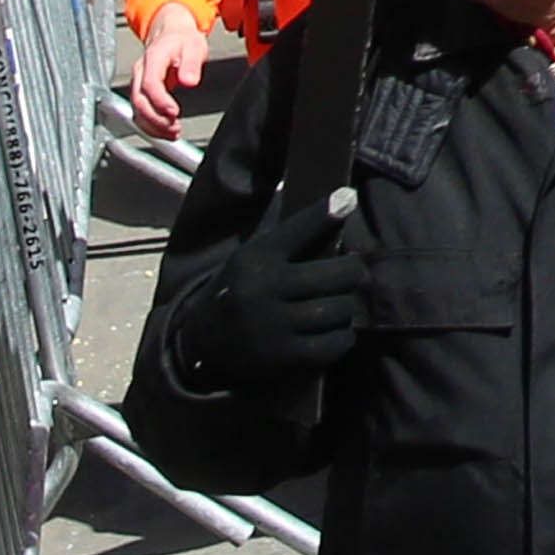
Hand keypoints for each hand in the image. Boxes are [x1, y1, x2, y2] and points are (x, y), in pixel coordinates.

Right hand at [129, 3, 212, 139]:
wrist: (171, 32)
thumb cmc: (182, 39)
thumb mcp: (194, 46)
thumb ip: (191, 64)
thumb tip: (189, 81)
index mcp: (153, 58)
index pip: (149, 84)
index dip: (160, 101)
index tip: (174, 113)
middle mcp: (140, 72)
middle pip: (139, 101)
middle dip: (155, 119)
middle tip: (174, 129)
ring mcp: (138, 82)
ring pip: (137, 109)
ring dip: (152, 125)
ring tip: (172, 133)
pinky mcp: (141, 90)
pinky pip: (140, 111)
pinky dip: (150, 124)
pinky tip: (165, 130)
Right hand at [192, 191, 369, 382]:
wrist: (199, 344)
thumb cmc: (241, 290)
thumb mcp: (254, 257)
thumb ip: (297, 235)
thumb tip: (348, 198)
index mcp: (254, 259)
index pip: (300, 228)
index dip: (328, 212)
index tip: (350, 197)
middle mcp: (261, 289)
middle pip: (340, 274)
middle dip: (355, 274)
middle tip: (353, 275)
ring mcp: (271, 326)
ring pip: (341, 309)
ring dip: (347, 307)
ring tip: (338, 304)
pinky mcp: (281, 357)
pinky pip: (335, 343)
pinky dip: (343, 336)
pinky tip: (332, 330)